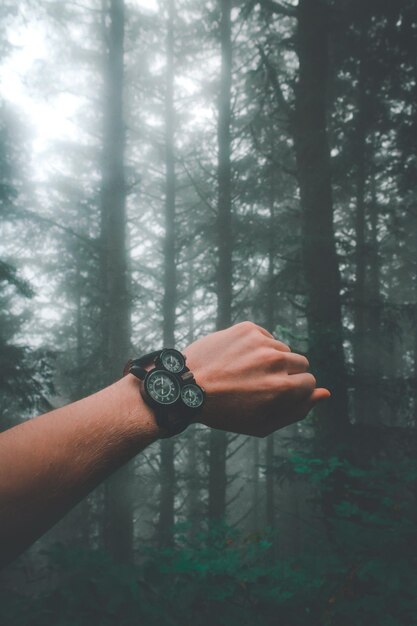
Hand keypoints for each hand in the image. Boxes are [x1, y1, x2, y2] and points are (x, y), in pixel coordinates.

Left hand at [184, 321, 329, 436]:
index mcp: (283, 388)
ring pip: (282, 348)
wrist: (185, 386)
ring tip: (244, 372)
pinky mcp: (247, 328)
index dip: (293, 391)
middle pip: (301, 362)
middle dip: (286, 373)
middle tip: (259, 384)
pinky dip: (256, 346)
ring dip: (270, 359)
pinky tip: (237, 359)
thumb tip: (325, 393)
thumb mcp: (263, 423)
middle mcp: (275, 361)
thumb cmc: (226, 411)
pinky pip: (265, 336)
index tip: (273, 395)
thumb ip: (298, 410)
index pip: (310, 381)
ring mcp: (260, 342)